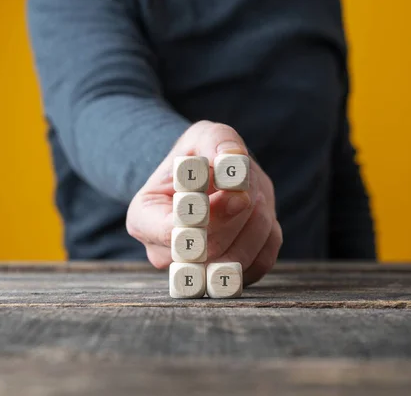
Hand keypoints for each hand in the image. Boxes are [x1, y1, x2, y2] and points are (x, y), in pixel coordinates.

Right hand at [126, 120, 281, 285]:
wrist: (210, 181)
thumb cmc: (199, 158)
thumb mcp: (203, 135)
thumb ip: (218, 141)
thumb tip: (233, 161)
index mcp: (143, 218)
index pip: (173, 231)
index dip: (210, 214)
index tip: (235, 193)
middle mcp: (163, 253)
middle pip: (209, 249)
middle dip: (238, 215)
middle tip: (247, 189)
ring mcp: (194, 270)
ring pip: (236, 261)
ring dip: (257, 225)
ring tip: (256, 197)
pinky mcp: (225, 276)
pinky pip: (257, 266)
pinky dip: (267, 238)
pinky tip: (261, 216)